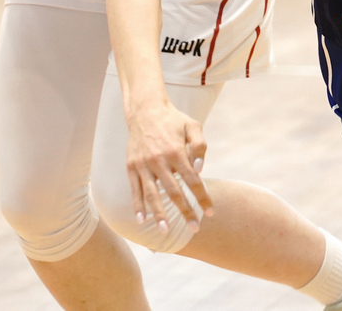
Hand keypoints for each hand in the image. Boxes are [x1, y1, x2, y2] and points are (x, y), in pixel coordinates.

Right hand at [126, 100, 213, 232]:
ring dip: (159, 214)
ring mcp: (143, 164)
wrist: (145, 110)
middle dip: (185, 211)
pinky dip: (138, 205)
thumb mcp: (193, 126)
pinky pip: (135, 189)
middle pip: (174, 192)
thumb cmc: (173, 120)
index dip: (202, 197)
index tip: (210, 212)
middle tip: (194, 228)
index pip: (192, 180)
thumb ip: (199, 146)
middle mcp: (159, 160)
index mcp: (176, 151)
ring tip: (166, 231)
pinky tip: (142, 219)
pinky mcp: (131, 166)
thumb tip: (200, 170)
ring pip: (152, 194)